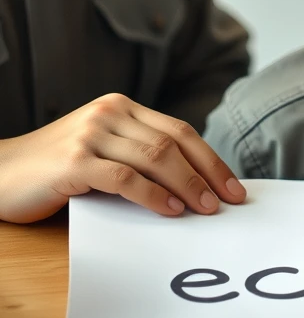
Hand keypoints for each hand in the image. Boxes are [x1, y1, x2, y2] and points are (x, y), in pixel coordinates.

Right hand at [0, 93, 246, 222]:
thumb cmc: (55, 169)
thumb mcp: (102, 151)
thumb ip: (138, 155)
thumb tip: (194, 185)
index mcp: (122, 107)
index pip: (181, 131)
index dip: (211, 159)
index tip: (234, 186)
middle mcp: (110, 113)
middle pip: (174, 142)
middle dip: (207, 174)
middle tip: (227, 202)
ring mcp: (91, 134)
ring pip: (155, 157)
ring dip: (186, 186)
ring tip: (205, 209)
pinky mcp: (74, 160)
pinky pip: (125, 177)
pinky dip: (153, 194)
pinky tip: (170, 210)